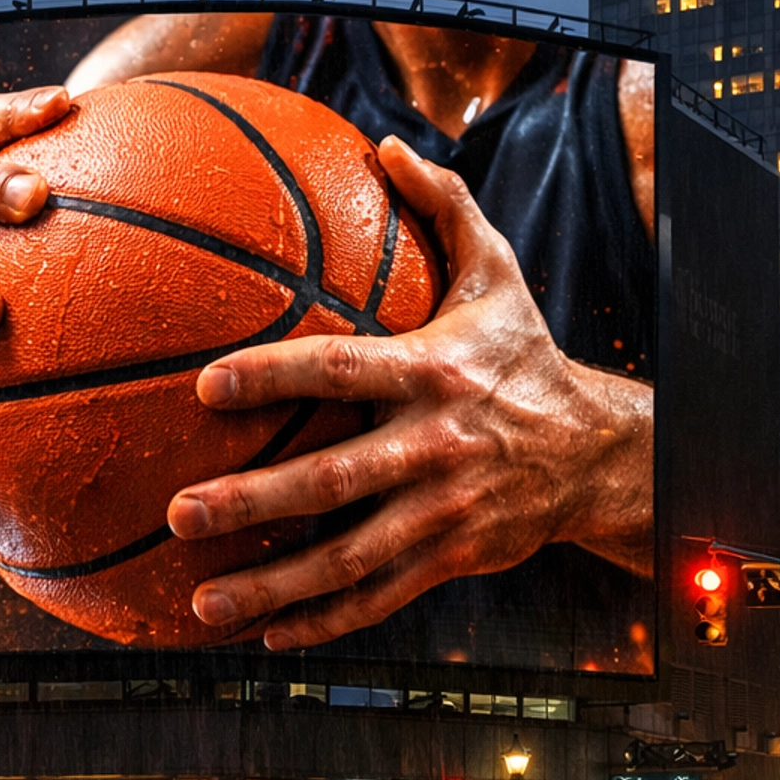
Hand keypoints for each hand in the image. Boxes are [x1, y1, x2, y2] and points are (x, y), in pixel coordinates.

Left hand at [165, 135, 653, 649]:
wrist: (600, 453)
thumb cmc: (524, 355)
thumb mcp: (497, 275)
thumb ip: (442, 208)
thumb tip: (385, 143)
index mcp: (433, 372)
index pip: (342, 370)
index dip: (276, 376)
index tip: (207, 385)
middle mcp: (436, 446)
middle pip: (332, 479)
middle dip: (252, 501)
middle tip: (178, 514)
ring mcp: (444, 512)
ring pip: (348, 559)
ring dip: (272, 585)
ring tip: (202, 602)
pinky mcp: (453, 559)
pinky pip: (379, 597)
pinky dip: (324, 622)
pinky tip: (266, 635)